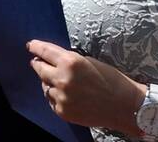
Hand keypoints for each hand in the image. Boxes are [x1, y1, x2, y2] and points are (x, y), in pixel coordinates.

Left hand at [27, 40, 142, 135]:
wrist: (126, 107)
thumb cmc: (112, 80)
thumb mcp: (89, 62)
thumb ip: (68, 60)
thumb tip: (51, 59)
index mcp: (70, 62)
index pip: (44, 51)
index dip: (35, 47)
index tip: (30, 45)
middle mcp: (62, 79)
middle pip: (39, 68)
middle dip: (39, 64)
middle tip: (38, 62)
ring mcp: (62, 97)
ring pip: (44, 86)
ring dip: (49, 82)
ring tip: (62, 82)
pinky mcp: (63, 111)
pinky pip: (52, 100)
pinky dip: (55, 96)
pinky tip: (66, 95)